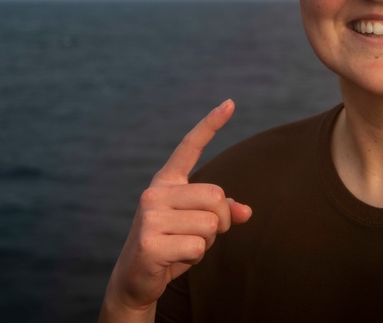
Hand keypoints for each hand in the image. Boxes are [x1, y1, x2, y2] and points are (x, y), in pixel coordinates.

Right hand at [100, 99, 252, 321]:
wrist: (136, 279)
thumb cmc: (171, 245)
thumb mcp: (197, 225)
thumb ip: (221, 212)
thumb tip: (246, 212)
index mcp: (166, 182)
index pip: (189, 146)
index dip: (210, 124)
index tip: (230, 102)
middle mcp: (155, 192)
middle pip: (216, 197)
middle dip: (220, 222)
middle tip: (201, 235)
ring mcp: (149, 216)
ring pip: (210, 225)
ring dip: (206, 244)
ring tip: (182, 247)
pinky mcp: (149, 242)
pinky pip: (198, 247)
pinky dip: (195, 259)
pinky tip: (174, 259)